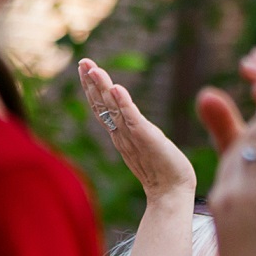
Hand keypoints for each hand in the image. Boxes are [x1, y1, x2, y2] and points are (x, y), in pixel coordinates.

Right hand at [77, 59, 194, 202]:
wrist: (172, 193)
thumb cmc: (164, 172)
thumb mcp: (146, 146)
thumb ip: (138, 133)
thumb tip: (133, 123)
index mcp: (121, 134)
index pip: (102, 106)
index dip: (93, 87)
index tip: (86, 68)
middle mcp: (121, 133)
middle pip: (101, 104)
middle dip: (91, 82)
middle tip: (83, 62)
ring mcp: (132, 136)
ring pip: (112, 108)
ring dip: (102, 87)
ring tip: (93, 69)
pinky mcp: (146, 138)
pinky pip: (132, 118)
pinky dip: (123, 103)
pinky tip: (116, 88)